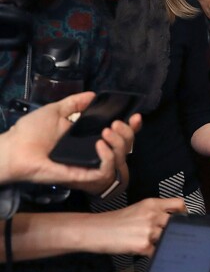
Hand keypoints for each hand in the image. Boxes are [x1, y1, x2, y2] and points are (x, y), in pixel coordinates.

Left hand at [0, 92, 129, 191]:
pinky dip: (108, 158)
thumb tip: (92, 95)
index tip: (134, 116)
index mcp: (88, 139)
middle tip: (115, 123)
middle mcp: (92, 153)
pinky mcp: (82, 176)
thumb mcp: (55, 111)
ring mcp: (88, 166)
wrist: (13, 149)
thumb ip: (74, 103)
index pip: (118, 137)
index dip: (131, 128)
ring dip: (120, 144)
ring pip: (121, 161)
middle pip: (126, 148)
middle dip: (128, 133)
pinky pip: (105, 172)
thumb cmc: (30, 132)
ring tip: (106, 131)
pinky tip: (100, 144)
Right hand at [83, 197, 186, 256]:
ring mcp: (149, 231)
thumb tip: (174, 220)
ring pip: (168, 238)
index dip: (185, 213)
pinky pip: (157, 252)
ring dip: (165, 243)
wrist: (95, 230)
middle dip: (175, 231)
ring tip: (155, 245)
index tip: (184, 220)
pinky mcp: (143, 245)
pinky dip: (155, 254)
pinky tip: (148, 253)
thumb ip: (156, 212)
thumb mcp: (138, 209)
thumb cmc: (115, 221)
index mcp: (152, 204)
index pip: (179, 204)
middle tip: (173, 237)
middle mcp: (153, 215)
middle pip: (177, 223)